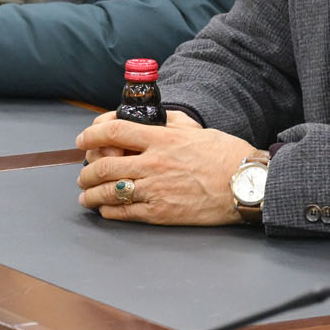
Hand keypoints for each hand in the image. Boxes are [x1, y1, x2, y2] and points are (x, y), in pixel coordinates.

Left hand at [74, 115, 254, 224]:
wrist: (246, 184)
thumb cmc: (226, 156)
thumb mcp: (197, 129)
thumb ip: (171, 121)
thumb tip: (153, 116)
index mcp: (162, 139)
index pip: (114, 132)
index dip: (92, 135)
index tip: (82, 140)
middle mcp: (154, 163)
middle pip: (105, 166)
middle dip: (86, 171)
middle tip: (82, 174)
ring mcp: (155, 189)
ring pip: (110, 191)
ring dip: (91, 194)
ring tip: (86, 196)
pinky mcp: (160, 212)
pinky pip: (125, 213)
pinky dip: (109, 211)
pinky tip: (105, 209)